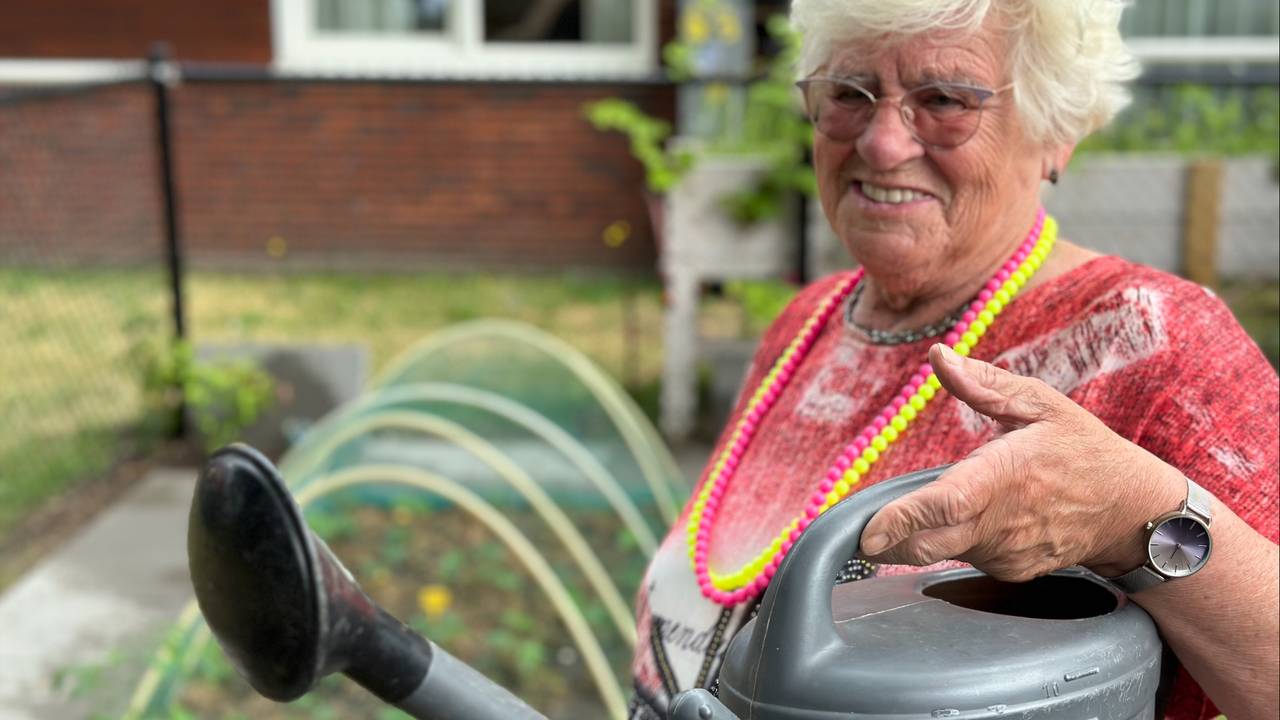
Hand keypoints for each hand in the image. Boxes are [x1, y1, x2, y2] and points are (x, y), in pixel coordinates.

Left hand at [859, 344, 1184, 580]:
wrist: (1132, 510)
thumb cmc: (1083, 449)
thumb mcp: (1040, 403)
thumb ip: (984, 385)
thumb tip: (939, 356)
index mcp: (1005, 476)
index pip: (945, 505)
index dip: (903, 520)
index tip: (867, 534)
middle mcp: (1002, 522)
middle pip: (928, 543)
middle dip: (888, 540)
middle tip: (858, 532)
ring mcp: (1006, 552)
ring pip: (942, 551)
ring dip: (920, 534)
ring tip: (915, 513)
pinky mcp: (1010, 571)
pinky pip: (964, 557)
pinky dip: (951, 541)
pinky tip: (966, 519)